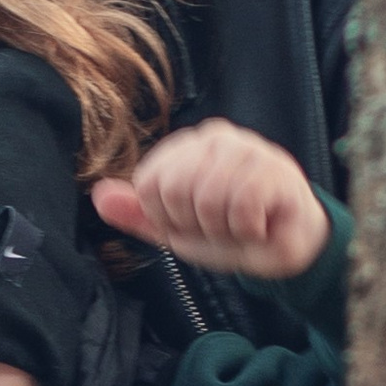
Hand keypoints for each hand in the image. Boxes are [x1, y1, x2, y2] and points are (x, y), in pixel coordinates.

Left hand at [90, 122, 329, 283]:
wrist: (287, 248)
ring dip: (222, 229)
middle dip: (194, 224)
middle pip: (173, 189)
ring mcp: (249, 148)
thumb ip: (138, 214)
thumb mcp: (176, 229)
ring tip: (240, 225)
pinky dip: (246, 229)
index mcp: (188, 146)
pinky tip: (260, 225)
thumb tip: (99, 196)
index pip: (148, 183)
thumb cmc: (232, 231)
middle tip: (219, 226)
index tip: (193, 223)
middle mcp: (216, 136)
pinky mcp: (276, 168)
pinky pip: (241, 205)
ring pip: (207, 198)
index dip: (166, 218)